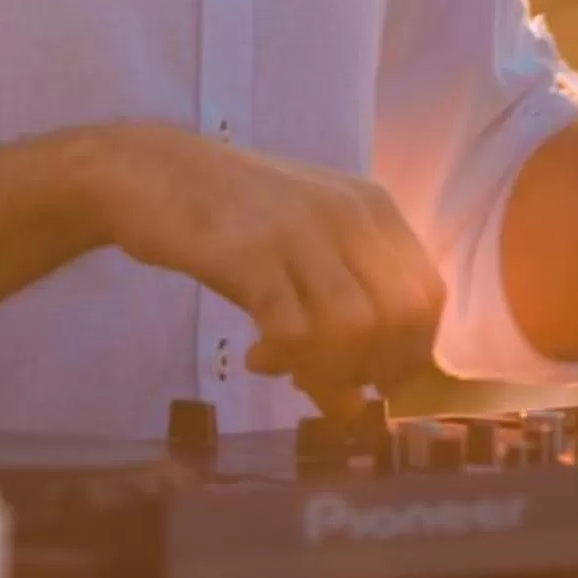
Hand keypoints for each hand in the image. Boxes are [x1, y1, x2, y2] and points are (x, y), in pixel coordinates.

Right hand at [87, 127, 447, 413]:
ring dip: (324, 369)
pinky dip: (282, 359)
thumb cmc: (229, 215)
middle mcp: (346, 214)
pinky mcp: (251, 254)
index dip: (410, 352)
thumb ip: (337, 313)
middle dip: (370, 369)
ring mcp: (299, 231)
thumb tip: (355, 406)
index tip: (372, 379)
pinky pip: (293, 330)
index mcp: (371, 208)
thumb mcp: (299, 251)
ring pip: (354, 329)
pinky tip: (254, 357)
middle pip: (400, 319)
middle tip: (325, 381)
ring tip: (283, 367)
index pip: (428, 296)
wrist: (149, 171)